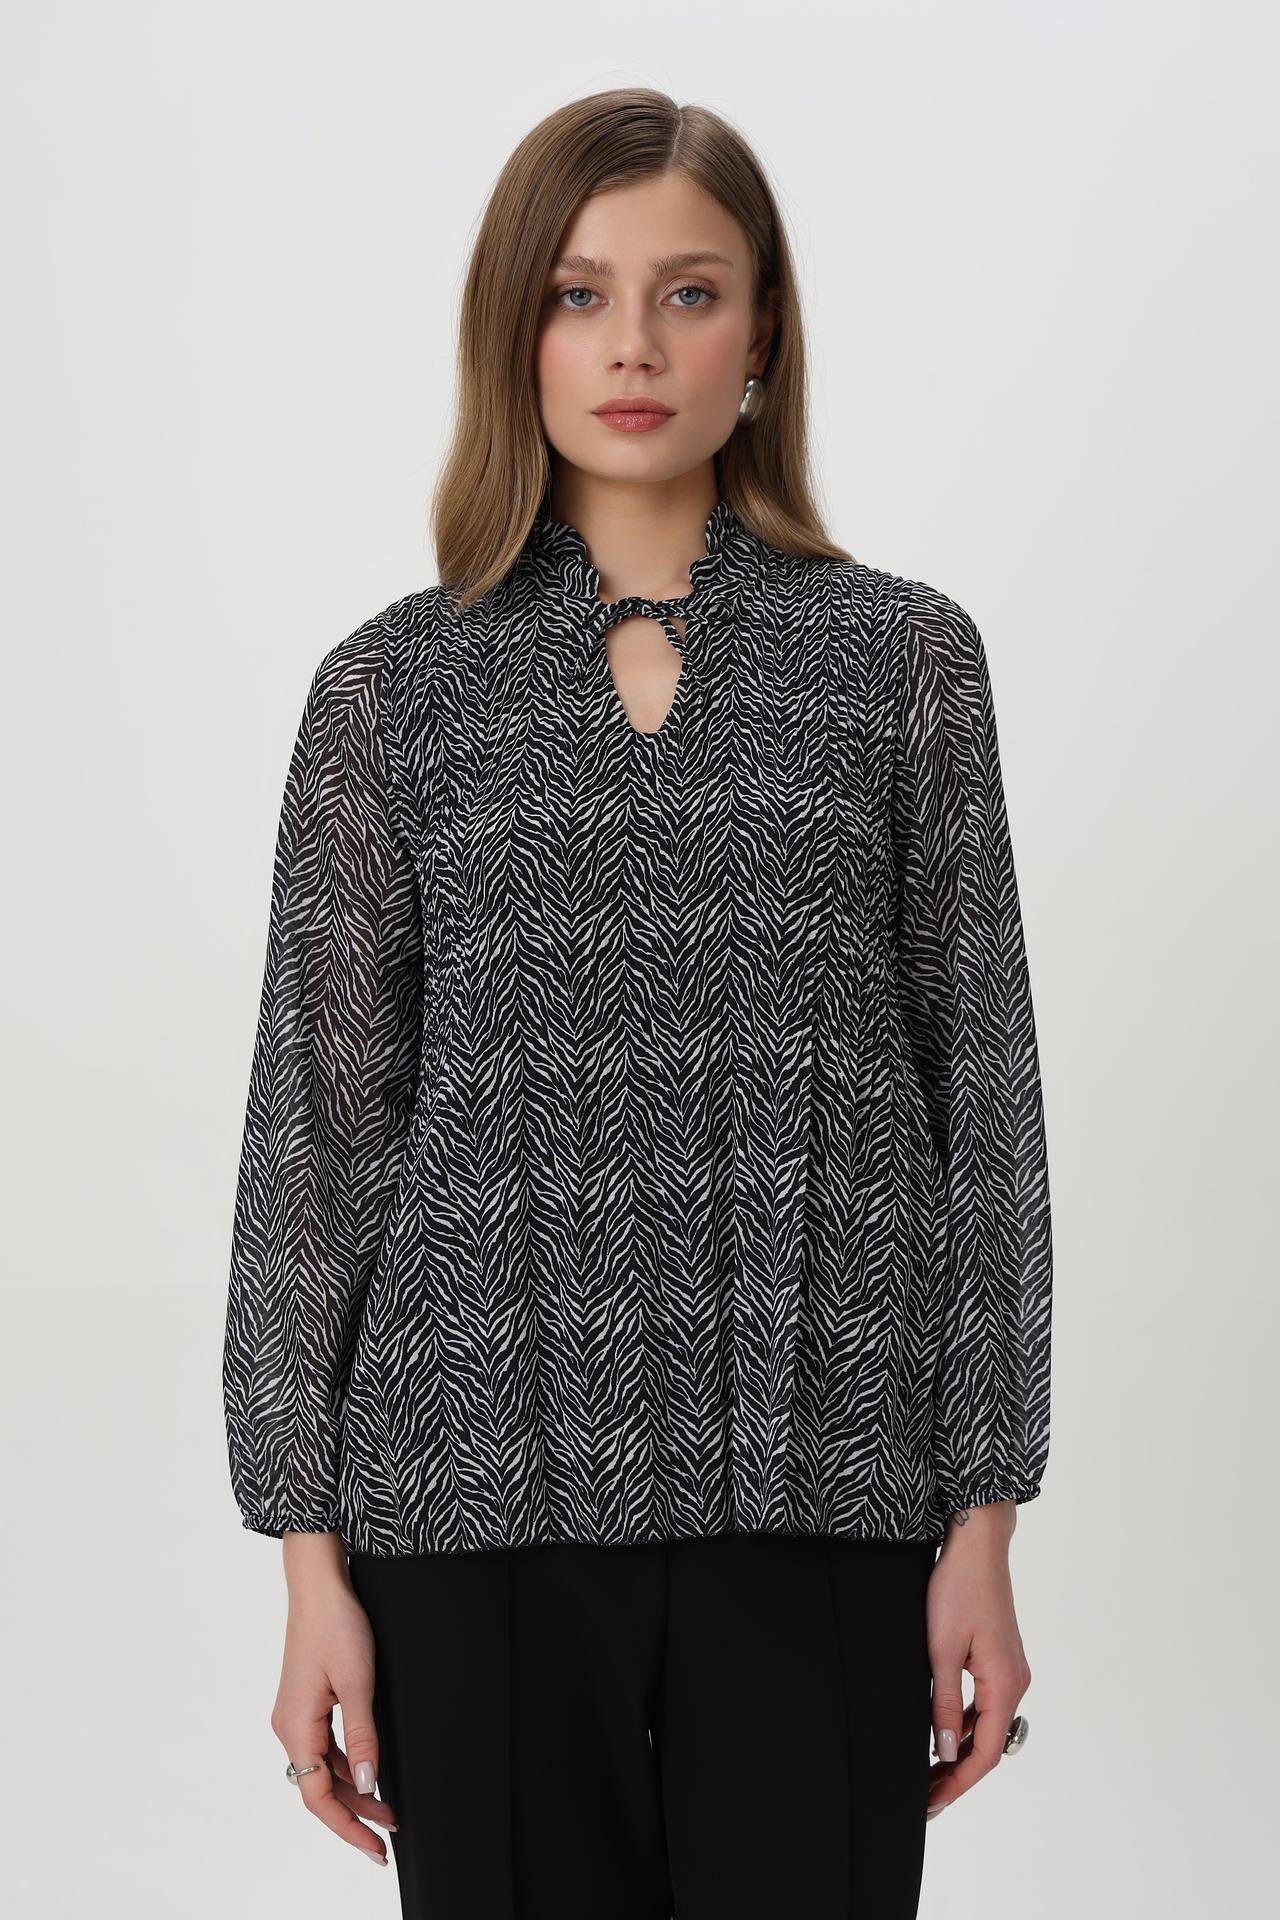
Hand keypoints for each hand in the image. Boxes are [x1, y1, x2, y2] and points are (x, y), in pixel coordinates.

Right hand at [270, 1546, 397, 1866]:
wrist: (319, 1584)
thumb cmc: (336, 1625)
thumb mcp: (358, 1683)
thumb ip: (363, 1738)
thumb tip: (367, 1786)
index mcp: (296, 1727)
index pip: (317, 1798)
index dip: (347, 1828)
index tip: (375, 1849)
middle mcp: (290, 1727)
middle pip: (319, 1787)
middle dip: (355, 1813)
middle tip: (391, 1831)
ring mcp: (296, 1715)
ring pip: (323, 1769)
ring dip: (354, 1790)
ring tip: (389, 1807)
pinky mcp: (306, 1702)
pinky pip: (325, 1747)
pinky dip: (348, 1764)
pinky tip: (369, 1771)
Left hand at [925, 1503, 1031, 1819]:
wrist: (976, 1544)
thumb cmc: (958, 1588)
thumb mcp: (942, 1650)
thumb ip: (944, 1703)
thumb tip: (944, 1751)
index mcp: (1005, 1685)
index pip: (983, 1753)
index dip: (958, 1783)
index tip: (932, 1803)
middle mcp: (1016, 1682)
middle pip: (988, 1744)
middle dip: (957, 1773)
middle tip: (925, 1796)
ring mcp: (1010, 1670)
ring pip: (986, 1725)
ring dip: (960, 1749)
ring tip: (929, 1771)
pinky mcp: (1001, 1658)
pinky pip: (985, 1704)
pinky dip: (965, 1723)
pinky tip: (941, 1731)